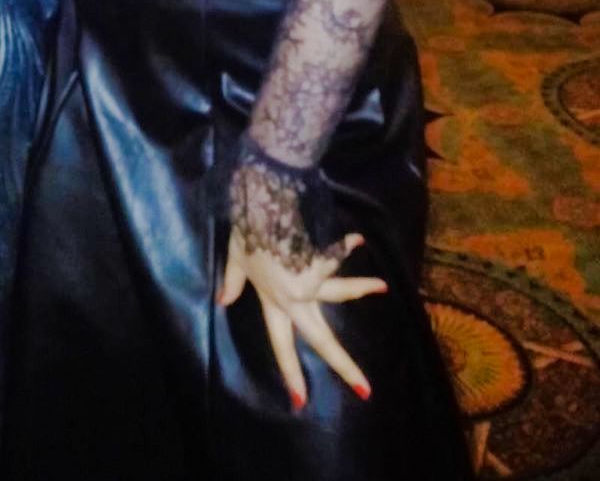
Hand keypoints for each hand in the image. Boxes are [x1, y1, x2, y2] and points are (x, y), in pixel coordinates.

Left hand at [217, 230, 385, 408]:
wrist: (264, 205)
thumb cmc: (247, 230)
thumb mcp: (235, 256)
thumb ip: (233, 280)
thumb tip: (222, 301)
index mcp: (274, 302)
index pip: (282, 344)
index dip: (291, 372)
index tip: (300, 400)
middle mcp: (295, 298)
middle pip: (322, 339)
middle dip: (344, 366)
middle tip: (366, 390)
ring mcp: (311, 281)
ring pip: (342, 292)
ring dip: (363, 288)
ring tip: (383, 287)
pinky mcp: (322, 261)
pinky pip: (337, 255)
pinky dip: (347, 245)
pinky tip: (357, 240)